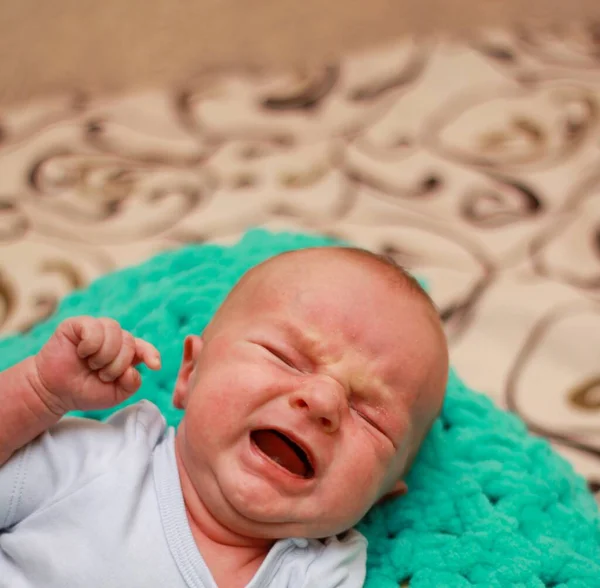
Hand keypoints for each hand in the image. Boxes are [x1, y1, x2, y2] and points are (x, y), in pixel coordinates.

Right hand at [33, 316, 160, 415]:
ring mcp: (97, 329)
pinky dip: (91, 344)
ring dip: (105, 354)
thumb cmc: (85, 391)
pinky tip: (82, 352)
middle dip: (118, 364)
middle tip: (102, 375)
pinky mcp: (78, 324)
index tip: (155, 366)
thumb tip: (133, 368)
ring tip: (92, 365)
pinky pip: (94, 327)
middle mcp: (114, 338)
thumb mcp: (115, 394)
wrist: (54, 391)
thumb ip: (131, 383)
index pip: (144, 347)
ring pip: (115, 331)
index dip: (151, 353)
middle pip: (130, 341)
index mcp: (125, 353)